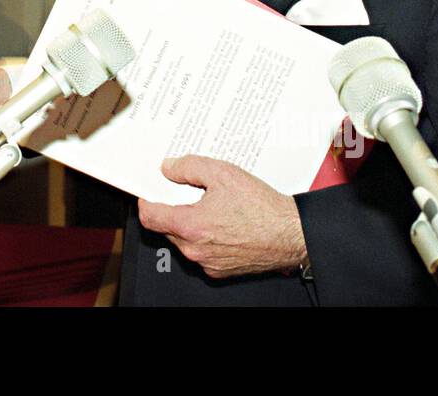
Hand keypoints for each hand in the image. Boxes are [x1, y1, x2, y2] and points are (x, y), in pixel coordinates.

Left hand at [136, 155, 307, 278]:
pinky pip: (202, 252)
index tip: (149, 192)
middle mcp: (196, 250)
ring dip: (190, 223)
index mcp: (191, 227)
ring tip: (211, 205)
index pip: (149, 217)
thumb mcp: (223, 173)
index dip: (146, 201)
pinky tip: (222, 221)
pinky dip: (206, 237)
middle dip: (172, 209)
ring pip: (184, 241)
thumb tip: (169, 168)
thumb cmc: (263, 208)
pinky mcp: (221, 270)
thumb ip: (189, 167)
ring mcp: (208, 263)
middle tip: (187, 192)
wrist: (291, 234)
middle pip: (166, 228)